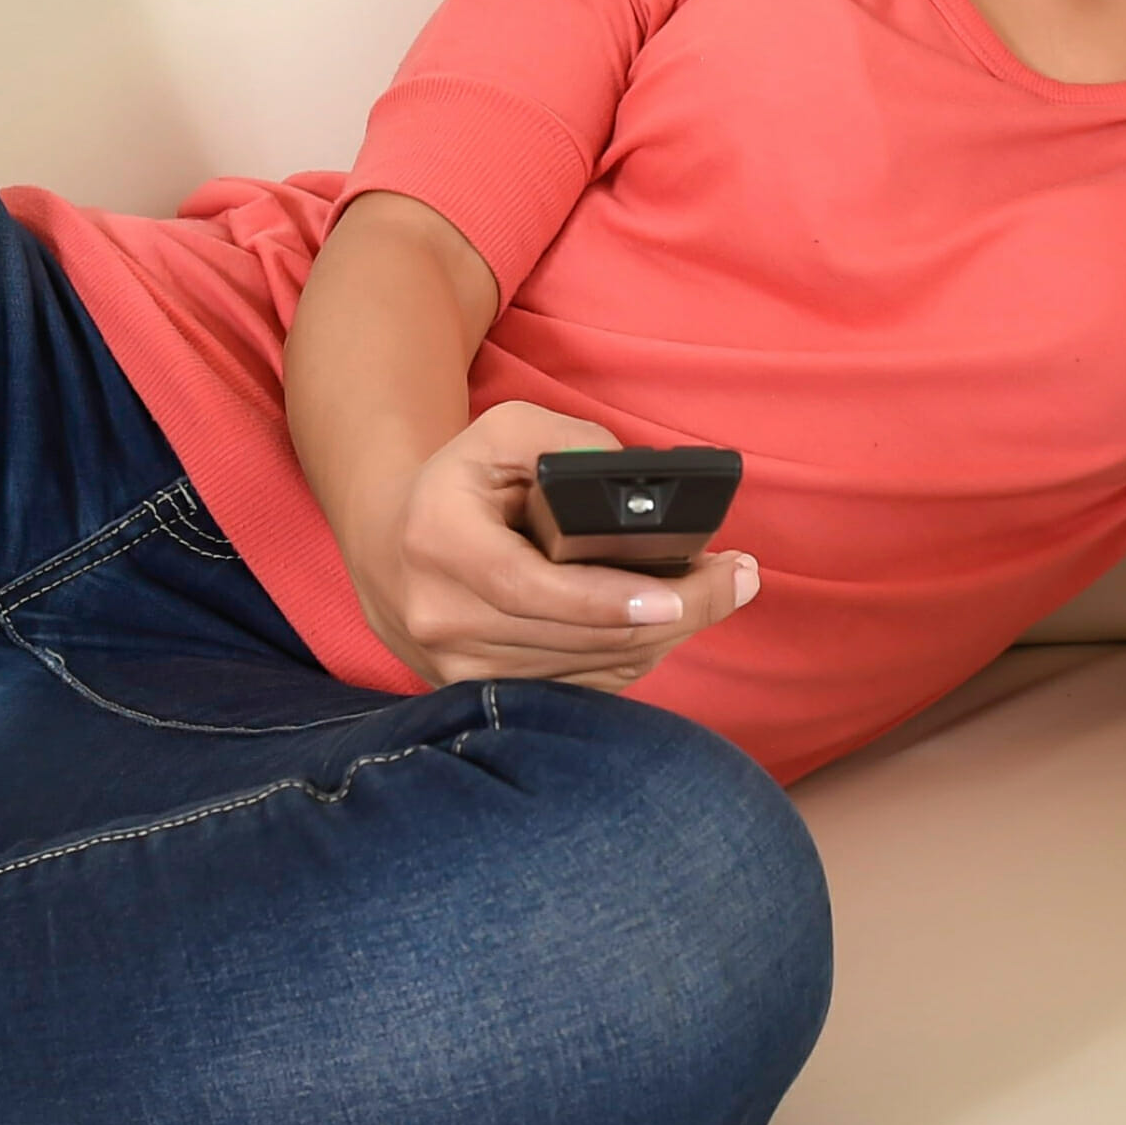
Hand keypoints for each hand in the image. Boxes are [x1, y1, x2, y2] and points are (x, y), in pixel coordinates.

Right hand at [347, 399, 759, 691]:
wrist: (388, 543)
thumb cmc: (457, 482)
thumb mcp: (502, 431)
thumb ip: (567, 440)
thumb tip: (633, 478)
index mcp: (440, 545)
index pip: (534, 590)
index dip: (610, 601)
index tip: (678, 597)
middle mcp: (442, 617)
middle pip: (577, 637)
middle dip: (673, 614)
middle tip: (737, 579)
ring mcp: (459, 666)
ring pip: (586, 669)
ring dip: (661, 638)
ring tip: (713, 594)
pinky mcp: (482, 693)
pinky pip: (577, 688)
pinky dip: (629, 658)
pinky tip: (663, 625)